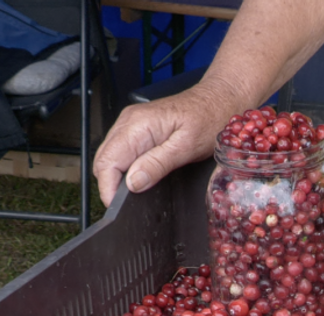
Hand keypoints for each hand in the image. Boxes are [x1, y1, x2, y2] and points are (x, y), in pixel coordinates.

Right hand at [93, 82, 236, 206]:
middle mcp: (128, 122)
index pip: (107, 162)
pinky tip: (142, 176)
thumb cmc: (209, 118)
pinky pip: (122, 152)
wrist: (220, 99)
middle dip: (111, 185)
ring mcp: (131, 124)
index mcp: (137, 125)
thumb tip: (133, 183)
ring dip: (118, 177)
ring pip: (110, 158)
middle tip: (130, 205)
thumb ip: (157, 164)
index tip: (118, 208)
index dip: (109, 189)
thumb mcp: (186, 147)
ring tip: (138, 191)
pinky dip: (126, 168)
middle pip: (103, 161)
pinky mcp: (137, 129)